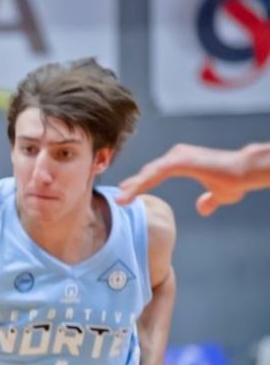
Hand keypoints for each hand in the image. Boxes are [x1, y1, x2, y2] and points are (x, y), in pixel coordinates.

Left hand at [117, 143, 246, 215]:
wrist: (247, 172)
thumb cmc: (234, 181)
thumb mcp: (219, 195)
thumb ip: (208, 201)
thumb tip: (202, 209)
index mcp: (181, 161)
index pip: (155, 174)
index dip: (141, 184)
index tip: (127, 195)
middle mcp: (177, 155)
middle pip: (149, 172)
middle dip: (133, 186)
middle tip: (118, 199)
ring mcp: (179, 156)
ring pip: (150, 173)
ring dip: (135, 187)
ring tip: (121, 200)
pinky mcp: (182, 160)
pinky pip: (157, 172)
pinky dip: (145, 182)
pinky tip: (134, 191)